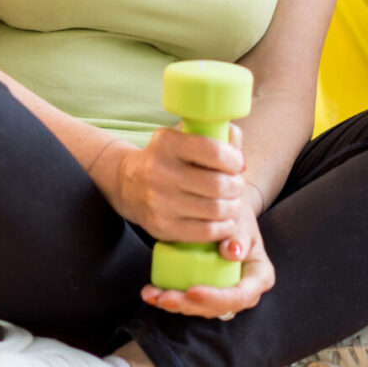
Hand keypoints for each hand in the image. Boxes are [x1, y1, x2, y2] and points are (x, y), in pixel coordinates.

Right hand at [107, 123, 245, 243]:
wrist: (128, 184)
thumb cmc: (168, 159)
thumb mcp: (184, 137)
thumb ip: (216, 134)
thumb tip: (239, 151)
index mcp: (166, 143)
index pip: (214, 152)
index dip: (234, 160)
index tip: (238, 164)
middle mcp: (158, 172)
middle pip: (218, 184)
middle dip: (236, 186)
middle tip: (236, 186)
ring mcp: (158, 202)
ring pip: (216, 210)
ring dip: (233, 207)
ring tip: (232, 202)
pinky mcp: (161, 227)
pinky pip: (206, 232)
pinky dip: (224, 227)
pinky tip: (225, 220)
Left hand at [140, 195, 274, 318]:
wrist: (227, 214)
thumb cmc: (237, 215)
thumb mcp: (241, 219)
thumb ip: (239, 234)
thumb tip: (234, 252)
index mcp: (259, 277)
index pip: (240, 295)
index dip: (217, 298)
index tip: (192, 291)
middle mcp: (243, 291)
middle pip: (217, 308)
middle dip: (188, 306)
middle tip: (165, 298)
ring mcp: (224, 294)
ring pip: (199, 308)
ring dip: (174, 305)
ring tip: (152, 295)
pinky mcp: (206, 292)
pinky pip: (187, 300)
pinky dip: (167, 297)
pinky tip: (150, 293)